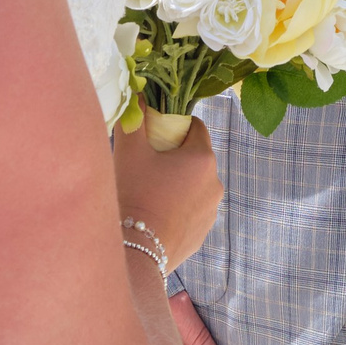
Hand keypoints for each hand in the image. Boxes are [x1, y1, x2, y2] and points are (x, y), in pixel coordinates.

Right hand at [113, 117, 220, 270]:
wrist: (136, 251)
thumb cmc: (134, 194)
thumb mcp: (129, 152)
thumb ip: (134, 120)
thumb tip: (135, 94)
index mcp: (203, 158)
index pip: (195, 128)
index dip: (174, 126)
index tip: (155, 134)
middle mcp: (215, 183)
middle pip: (195, 158)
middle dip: (175, 156)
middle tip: (147, 164)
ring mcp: (212, 211)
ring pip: (195, 186)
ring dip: (178, 184)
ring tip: (150, 192)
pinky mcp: (203, 233)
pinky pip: (192, 211)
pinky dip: (178, 208)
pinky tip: (156, 214)